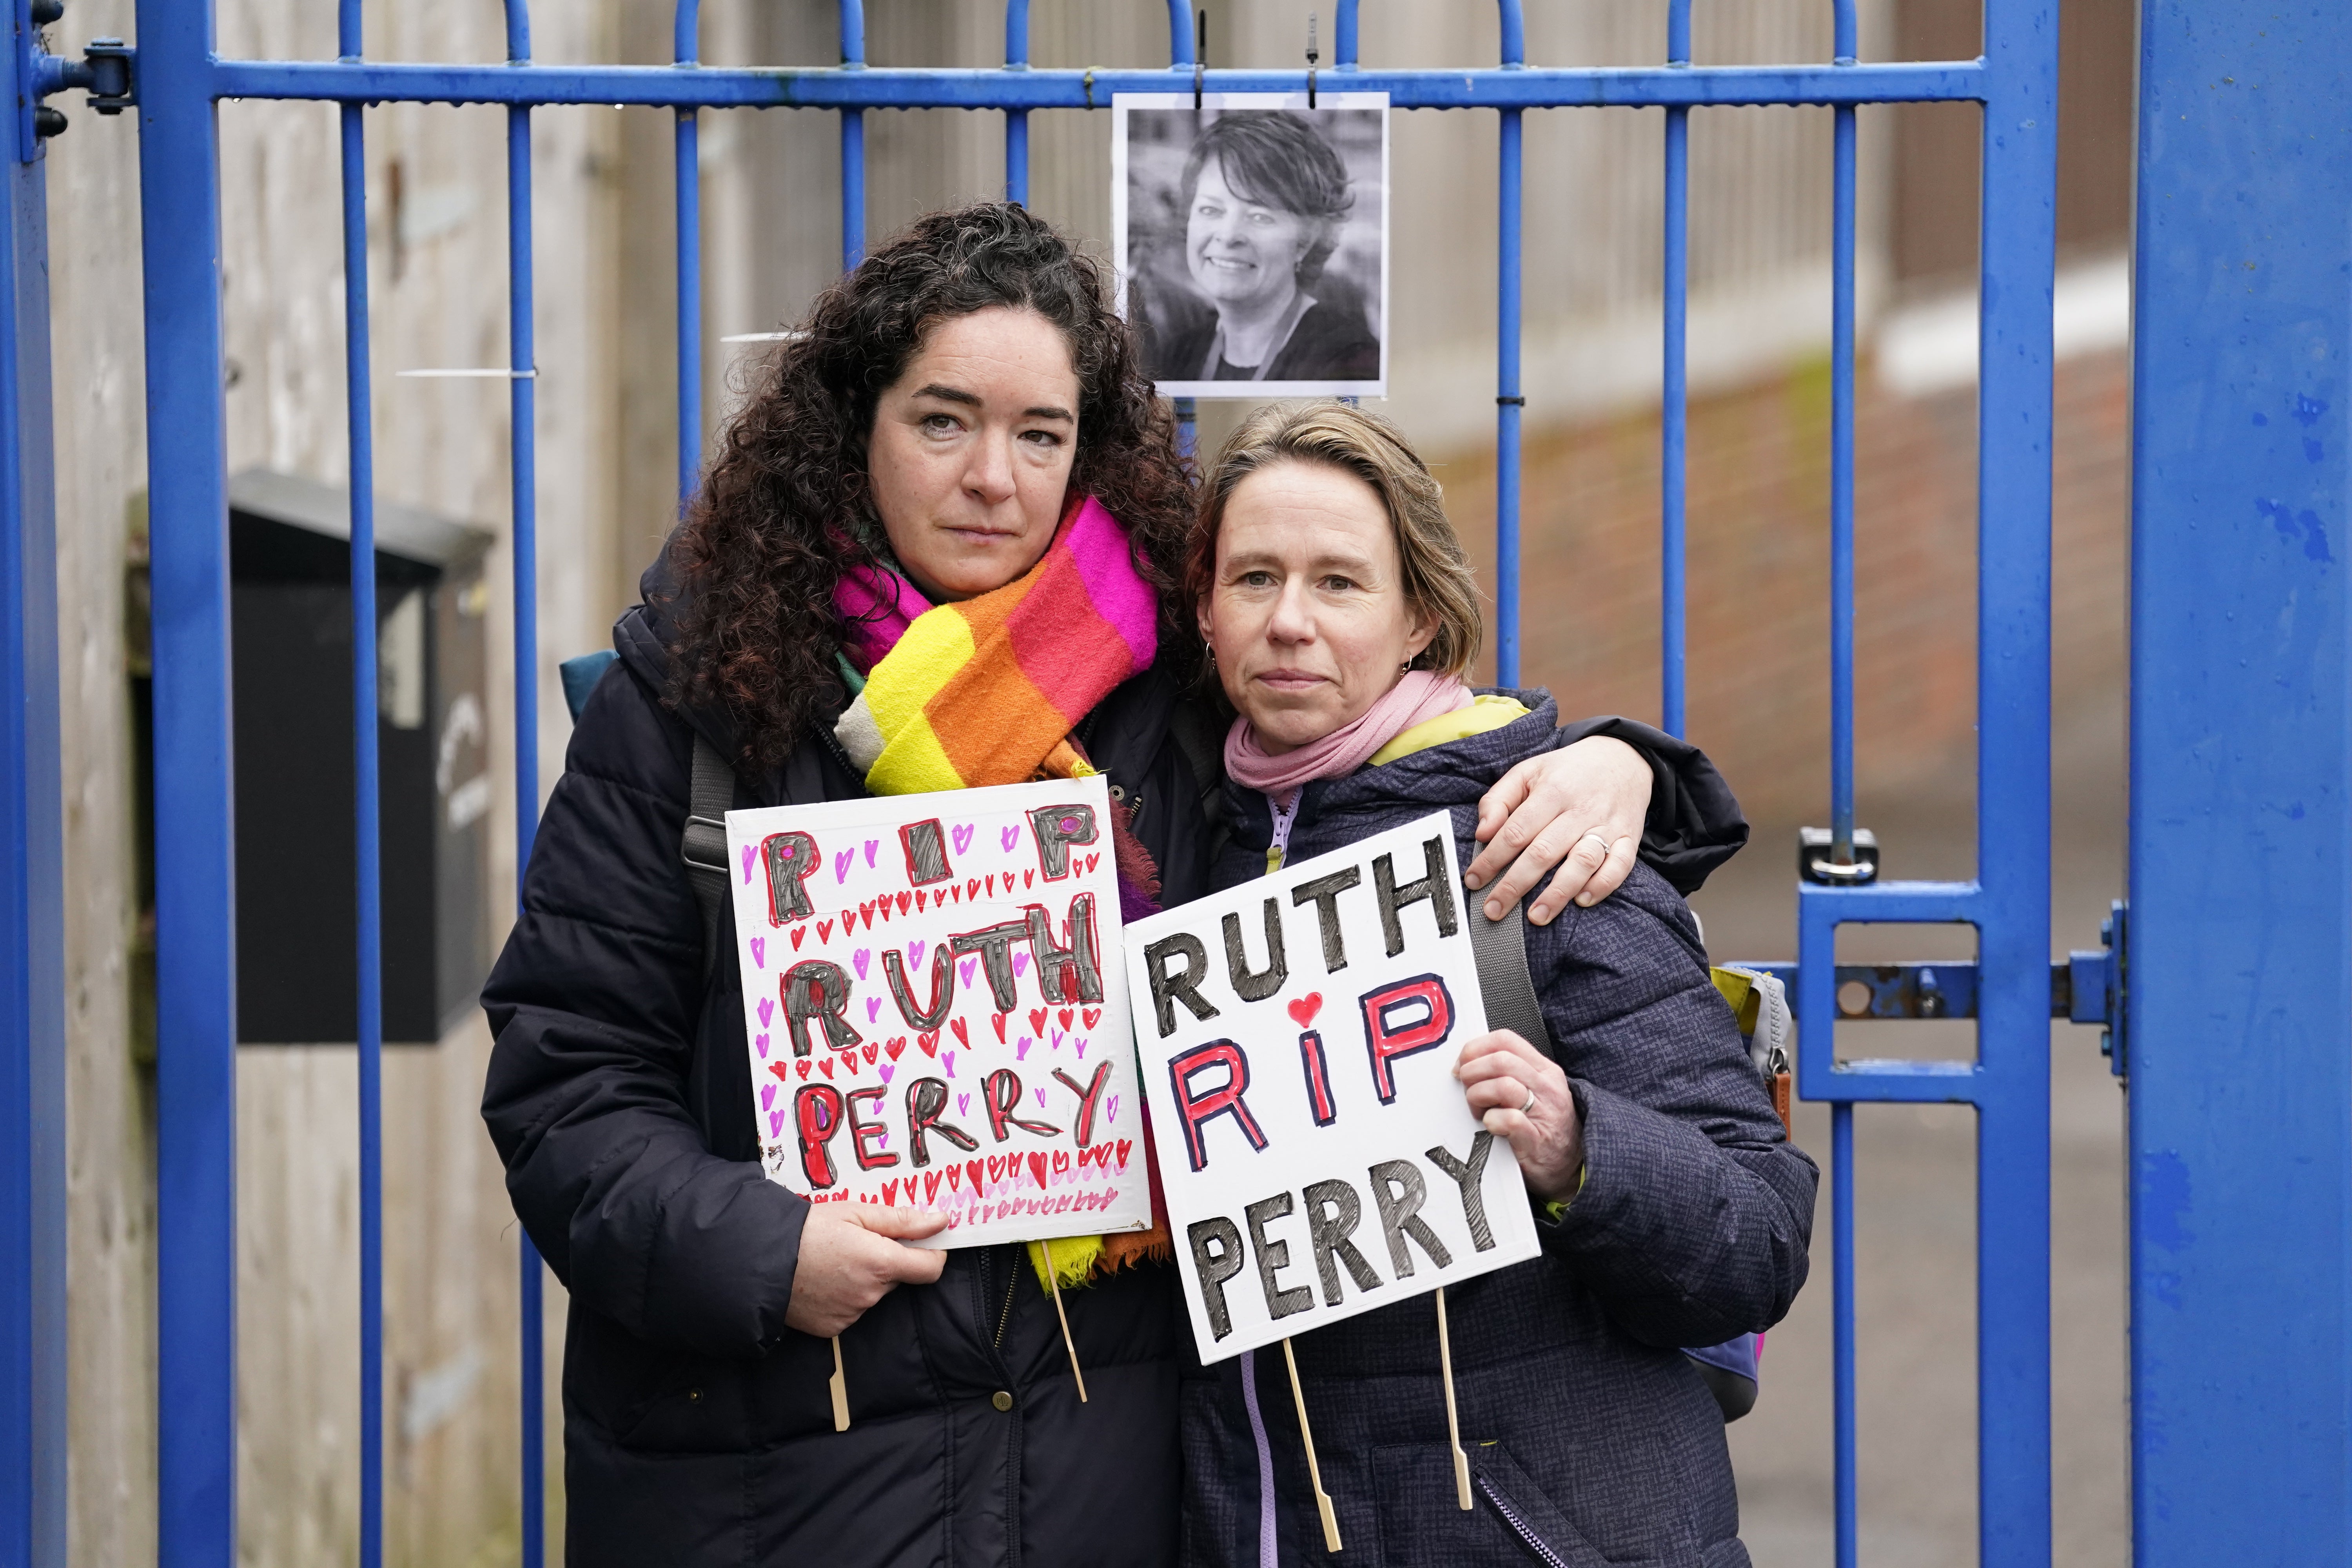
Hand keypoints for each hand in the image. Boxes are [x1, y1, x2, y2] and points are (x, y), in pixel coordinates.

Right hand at [784, 1204, 948, 1336]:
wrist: (760, 1259)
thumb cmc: (808, 1230)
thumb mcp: (856, 1212)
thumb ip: (903, 1220)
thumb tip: (940, 1221)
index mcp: (881, 1263)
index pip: (930, 1269)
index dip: (933, 1254)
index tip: (926, 1244)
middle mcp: (871, 1294)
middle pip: (897, 1279)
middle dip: (886, 1262)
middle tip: (858, 1243)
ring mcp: (852, 1314)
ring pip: (873, 1294)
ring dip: (863, 1279)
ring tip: (834, 1261)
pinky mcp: (833, 1327)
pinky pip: (851, 1310)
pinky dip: (844, 1296)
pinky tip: (824, 1280)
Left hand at [1454, 1030, 1583, 1203]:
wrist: (1572, 1165)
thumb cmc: (1547, 1127)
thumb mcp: (1536, 1089)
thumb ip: (1510, 1072)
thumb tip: (1470, 1061)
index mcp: (1543, 1070)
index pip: (1505, 1040)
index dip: (1474, 1048)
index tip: (1462, 1064)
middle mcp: (1546, 1087)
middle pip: (1499, 1060)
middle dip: (1472, 1072)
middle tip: (1468, 1090)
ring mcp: (1544, 1113)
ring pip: (1503, 1085)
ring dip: (1478, 1096)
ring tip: (1479, 1111)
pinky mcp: (1536, 1140)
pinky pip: (1509, 1120)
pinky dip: (1492, 1121)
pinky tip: (1491, 1126)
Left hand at [1463, 735, 1648, 925]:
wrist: (1622, 758)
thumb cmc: (1567, 772)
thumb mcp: (1527, 772)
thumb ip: (1498, 799)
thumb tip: (1482, 832)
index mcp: (1551, 791)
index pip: (1516, 831)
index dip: (1492, 858)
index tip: (1473, 880)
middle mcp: (1580, 809)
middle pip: (1543, 852)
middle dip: (1515, 884)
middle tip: (1494, 908)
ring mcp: (1607, 825)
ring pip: (1582, 862)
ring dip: (1558, 893)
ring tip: (1535, 916)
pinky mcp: (1629, 837)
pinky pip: (1619, 866)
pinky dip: (1601, 885)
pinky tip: (1582, 900)